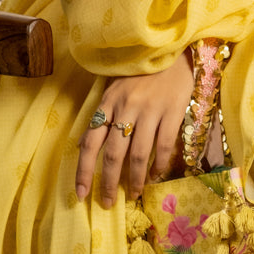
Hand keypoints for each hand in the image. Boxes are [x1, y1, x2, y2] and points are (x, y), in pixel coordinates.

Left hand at [75, 49, 193, 208]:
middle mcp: (126, 107)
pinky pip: (163, 145)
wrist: (173, 50)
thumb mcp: (115, 89)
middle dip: (108, 183)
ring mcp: (150, 109)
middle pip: (113, 154)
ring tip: (133, 193)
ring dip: (134, 179)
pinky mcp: (172, 110)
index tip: (80, 195)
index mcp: (108, 102)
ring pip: (138, 154)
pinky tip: (156, 175)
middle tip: (107, 203)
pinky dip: (159, 165)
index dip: (84, 171)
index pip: (90, 142)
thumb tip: (83, 145)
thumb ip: (102, 116)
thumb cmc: (142, 72)